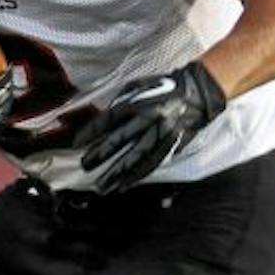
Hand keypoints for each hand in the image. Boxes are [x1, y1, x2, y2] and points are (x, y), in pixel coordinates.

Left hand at [74, 61, 227, 193]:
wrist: (198, 94)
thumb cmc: (165, 88)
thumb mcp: (138, 87)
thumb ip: (120, 103)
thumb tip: (102, 122)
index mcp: (139, 102)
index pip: (109, 119)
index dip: (92, 132)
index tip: (77, 144)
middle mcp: (149, 119)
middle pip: (120, 140)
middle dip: (100, 155)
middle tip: (85, 166)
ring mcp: (161, 133)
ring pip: (136, 157)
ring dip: (118, 174)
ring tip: (103, 186)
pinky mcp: (171, 144)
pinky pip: (152, 163)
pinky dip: (137, 175)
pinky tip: (124, 185)